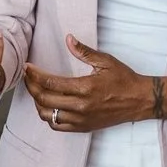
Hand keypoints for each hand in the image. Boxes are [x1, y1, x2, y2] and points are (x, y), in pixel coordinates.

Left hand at [22, 36, 155, 133]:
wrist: (139, 101)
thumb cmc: (124, 79)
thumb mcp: (105, 61)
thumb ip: (84, 51)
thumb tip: (68, 39)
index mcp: (84, 88)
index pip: (50, 82)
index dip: (34, 75)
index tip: (28, 67)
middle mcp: (80, 106)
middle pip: (44, 99)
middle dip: (31, 87)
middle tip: (28, 77)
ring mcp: (81, 119)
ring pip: (47, 115)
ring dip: (37, 103)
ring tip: (37, 91)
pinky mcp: (83, 127)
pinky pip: (57, 126)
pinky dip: (48, 117)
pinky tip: (48, 106)